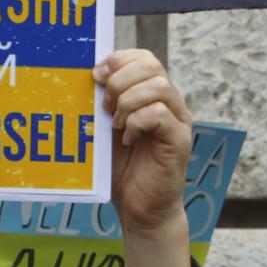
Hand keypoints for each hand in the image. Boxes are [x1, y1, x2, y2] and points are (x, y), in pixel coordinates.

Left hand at [96, 50, 191, 237]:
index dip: (118, 60)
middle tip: (106, 106)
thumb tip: (87, 75)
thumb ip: (102, 102)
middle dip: (120, 80)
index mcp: (152, 95)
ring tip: (117, 124)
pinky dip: (137, 123)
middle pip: (152, 65)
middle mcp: (170, 103)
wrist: (139, 209)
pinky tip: (129, 140)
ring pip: (158, 86)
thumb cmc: (122, 169)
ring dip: (128, 101)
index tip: (95, 77)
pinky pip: (159, 114)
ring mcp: (178, 121)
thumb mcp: (105, 128)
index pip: (144, 57)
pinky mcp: (179, 140)